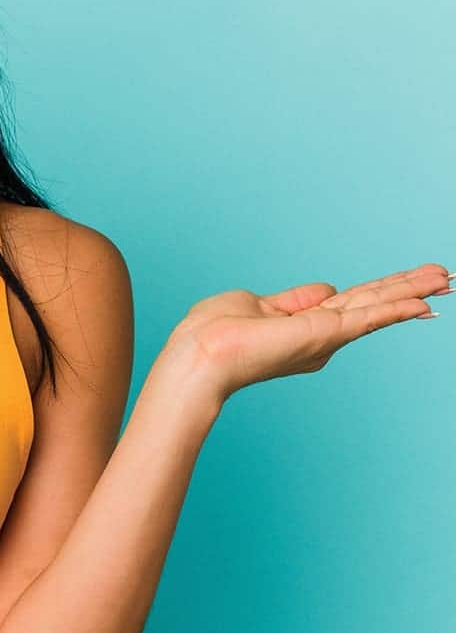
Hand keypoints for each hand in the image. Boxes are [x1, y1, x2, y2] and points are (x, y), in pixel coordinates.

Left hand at [162, 263, 451, 405]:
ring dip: (413, 291)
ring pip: (377, 306)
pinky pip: (369, 317)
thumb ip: (295, 299)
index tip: (408, 283)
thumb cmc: (214, 332)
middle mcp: (320, 336)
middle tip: (445, 277)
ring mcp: (324, 336)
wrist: (201, 354)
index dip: (378, 291)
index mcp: (303, 326)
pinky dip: (397, 308)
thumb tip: (326, 290)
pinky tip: (423, 302)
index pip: (349, 302)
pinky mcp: (325, 334)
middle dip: (408, 288)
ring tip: (446, 279)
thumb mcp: (257, 304)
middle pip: (371, 303)